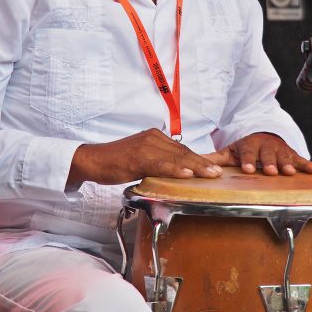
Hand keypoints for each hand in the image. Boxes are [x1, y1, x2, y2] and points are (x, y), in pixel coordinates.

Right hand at [67, 128, 222, 185]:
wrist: (92, 160)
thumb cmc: (116, 162)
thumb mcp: (141, 159)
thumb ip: (158, 162)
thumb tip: (176, 172)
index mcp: (155, 137)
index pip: (182, 149)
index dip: (199, 159)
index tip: (214, 168)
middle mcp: (153, 138)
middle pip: (183, 152)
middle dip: (202, 163)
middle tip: (219, 173)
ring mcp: (146, 146)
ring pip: (175, 157)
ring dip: (195, 167)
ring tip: (210, 174)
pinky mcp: (137, 157)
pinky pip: (160, 164)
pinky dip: (175, 169)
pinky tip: (187, 174)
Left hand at [206, 132, 311, 175]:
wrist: (264, 135)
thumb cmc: (246, 148)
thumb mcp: (231, 151)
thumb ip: (216, 159)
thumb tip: (197, 164)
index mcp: (249, 146)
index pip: (247, 153)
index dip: (248, 160)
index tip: (247, 168)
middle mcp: (265, 147)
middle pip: (267, 155)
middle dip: (269, 162)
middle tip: (270, 171)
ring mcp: (279, 150)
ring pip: (284, 157)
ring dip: (287, 164)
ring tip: (290, 172)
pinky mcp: (291, 154)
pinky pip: (300, 159)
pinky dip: (307, 164)